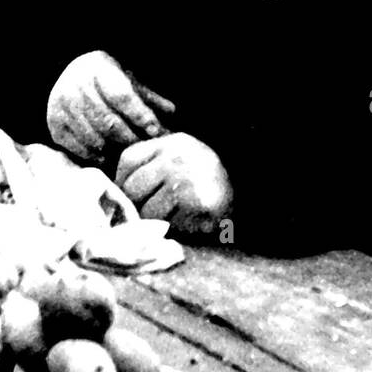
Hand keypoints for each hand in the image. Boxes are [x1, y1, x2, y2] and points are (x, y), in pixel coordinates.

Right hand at [46, 50, 175, 161]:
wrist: (68, 75)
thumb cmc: (107, 82)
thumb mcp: (128, 81)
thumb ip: (149, 97)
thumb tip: (171, 112)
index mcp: (98, 67)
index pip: (121, 96)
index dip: (140, 115)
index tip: (155, 131)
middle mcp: (75, 84)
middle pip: (107, 120)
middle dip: (130, 137)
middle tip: (145, 149)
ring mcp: (61, 105)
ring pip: (93, 137)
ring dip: (114, 150)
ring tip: (130, 156)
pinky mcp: (54, 125)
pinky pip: (78, 147)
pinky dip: (96, 156)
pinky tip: (109, 157)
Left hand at [115, 133, 232, 237]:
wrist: (254, 193)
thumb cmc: (212, 183)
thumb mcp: (183, 160)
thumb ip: (154, 166)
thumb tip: (117, 191)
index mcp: (172, 142)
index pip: (128, 160)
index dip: (125, 182)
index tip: (137, 195)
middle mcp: (177, 156)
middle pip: (133, 187)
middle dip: (140, 205)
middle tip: (157, 212)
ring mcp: (186, 178)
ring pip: (149, 211)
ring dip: (159, 220)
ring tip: (179, 217)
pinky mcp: (197, 203)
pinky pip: (170, 224)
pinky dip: (178, 228)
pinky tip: (193, 222)